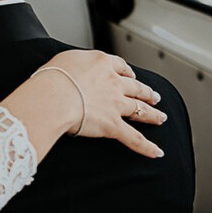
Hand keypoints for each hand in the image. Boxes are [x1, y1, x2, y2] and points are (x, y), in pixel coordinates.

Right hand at [30, 50, 164, 157]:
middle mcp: (113, 82)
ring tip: (160, 117)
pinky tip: (157, 152)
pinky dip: (147, 147)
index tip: (130, 75)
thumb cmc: (51, 79)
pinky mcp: (113, 125)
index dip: (127, 72)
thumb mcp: (63, 60)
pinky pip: (134, 138)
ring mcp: (116, 104)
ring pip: (140, 109)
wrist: (53, 97)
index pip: (120, 66)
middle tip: (154, 96)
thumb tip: (73, 70)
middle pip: (136, 87)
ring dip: (152, 114)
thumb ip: (75, 64)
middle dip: (146, 92)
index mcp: (101, 64)